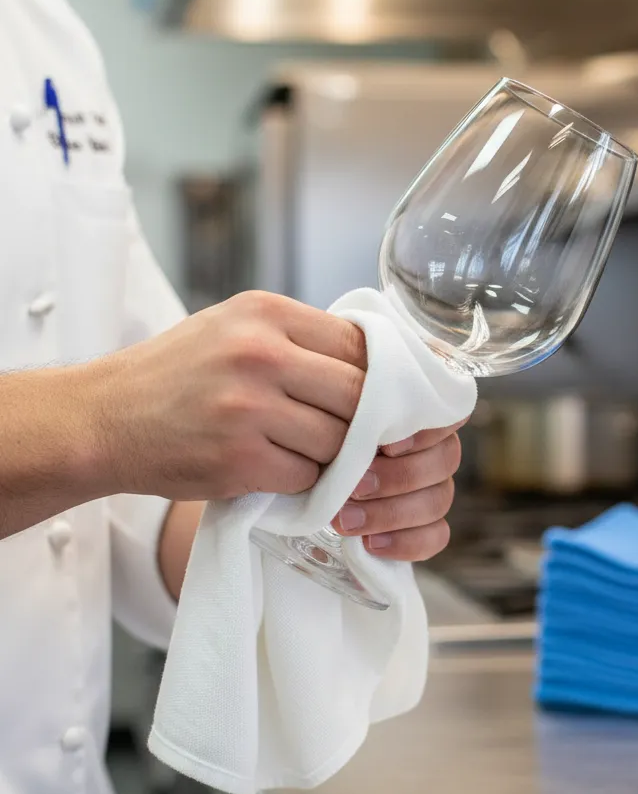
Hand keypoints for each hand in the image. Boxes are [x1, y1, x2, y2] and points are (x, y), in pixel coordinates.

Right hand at [84, 291, 366, 500]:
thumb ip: (301, 341)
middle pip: (359, 395)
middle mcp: (259, 353)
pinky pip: (306, 477)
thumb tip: (379, 368)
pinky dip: (301, 481)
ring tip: (305, 451)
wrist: (101, 418)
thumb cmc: (178, 374)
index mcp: (266, 312)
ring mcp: (248, 407)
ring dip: (332, 456)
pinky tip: (276, 470)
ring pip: (338, 441)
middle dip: (364, 422)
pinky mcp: (238, 459)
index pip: (361, 345)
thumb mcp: (236, 328)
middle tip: (355, 436)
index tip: (376, 399)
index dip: (378, 378)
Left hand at [331, 421, 465, 560]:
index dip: (426, 432)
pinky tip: (370, 543)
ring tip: (347, 520)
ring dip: (392, 513)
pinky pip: (436, 537)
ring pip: (438, 501)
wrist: (310, 481)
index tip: (388, 447)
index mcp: (420, 418)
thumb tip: (361, 420)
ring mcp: (435, 490)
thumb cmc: (325, 440)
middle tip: (356, 487)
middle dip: (398, 477)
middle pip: (445, 461)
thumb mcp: (335, 419)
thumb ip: (356, 415)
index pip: (449, 415)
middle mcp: (436, 451)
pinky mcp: (427, 528)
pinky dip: (405, 542)